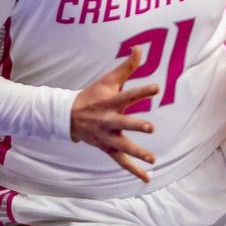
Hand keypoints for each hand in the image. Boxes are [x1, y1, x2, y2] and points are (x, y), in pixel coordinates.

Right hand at [70, 48, 157, 182]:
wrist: (68, 117)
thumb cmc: (93, 96)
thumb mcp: (108, 80)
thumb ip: (126, 67)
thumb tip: (139, 47)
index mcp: (110, 102)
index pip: (128, 95)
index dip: (142, 91)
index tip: (156, 88)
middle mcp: (108, 120)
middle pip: (124, 123)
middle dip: (136, 125)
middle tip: (150, 127)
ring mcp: (107, 136)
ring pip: (122, 146)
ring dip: (136, 152)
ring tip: (152, 159)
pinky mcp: (107, 148)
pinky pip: (121, 162)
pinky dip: (134, 170)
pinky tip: (148, 178)